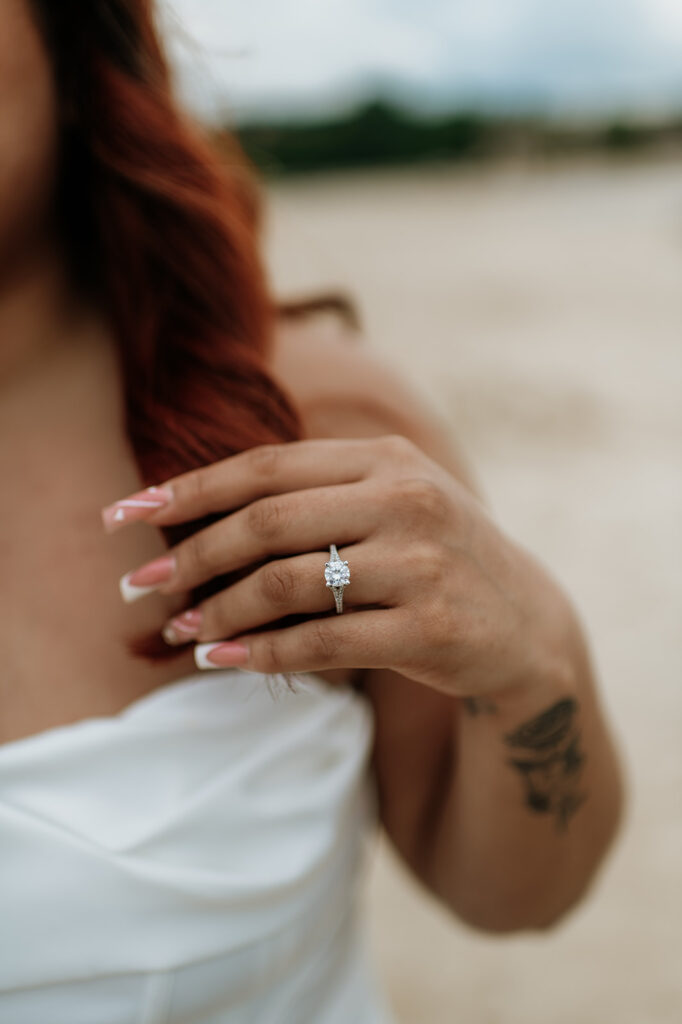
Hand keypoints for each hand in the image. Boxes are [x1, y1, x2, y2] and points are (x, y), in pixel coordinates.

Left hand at [102, 435, 564, 697]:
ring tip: (181, 631)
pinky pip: (321, 642)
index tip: (126, 513)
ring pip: (286, 584)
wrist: (527, 625)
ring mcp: (421, 565)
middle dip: (190, 555)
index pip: (266, 466)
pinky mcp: (430, 630)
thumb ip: (315, 496)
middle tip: (139, 587)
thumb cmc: (435, 557)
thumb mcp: (392, 503)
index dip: (189, 489)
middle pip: (266, 522)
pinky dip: (261, 653)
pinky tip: (225, 661)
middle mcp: (406, 501)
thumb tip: (201, 516)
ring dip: (218, 611)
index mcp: (387, 460)